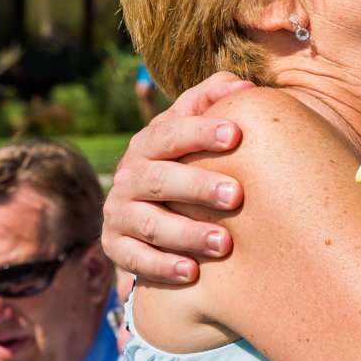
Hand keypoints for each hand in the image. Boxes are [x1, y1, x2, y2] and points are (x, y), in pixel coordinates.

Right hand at [101, 73, 257, 287]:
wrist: (152, 208)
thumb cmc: (187, 161)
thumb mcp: (195, 128)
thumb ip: (215, 98)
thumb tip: (245, 87)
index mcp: (148, 144)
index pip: (170, 133)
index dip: (200, 132)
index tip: (236, 135)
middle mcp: (128, 176)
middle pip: (159, 179)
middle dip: (197, 186)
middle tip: (236, 195)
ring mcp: (119, 212)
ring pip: (150, 223)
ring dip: (186, 233)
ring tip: (224, 243)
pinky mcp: (116, 246)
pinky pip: (135, 259)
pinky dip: (162, 266)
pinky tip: (192, 272)